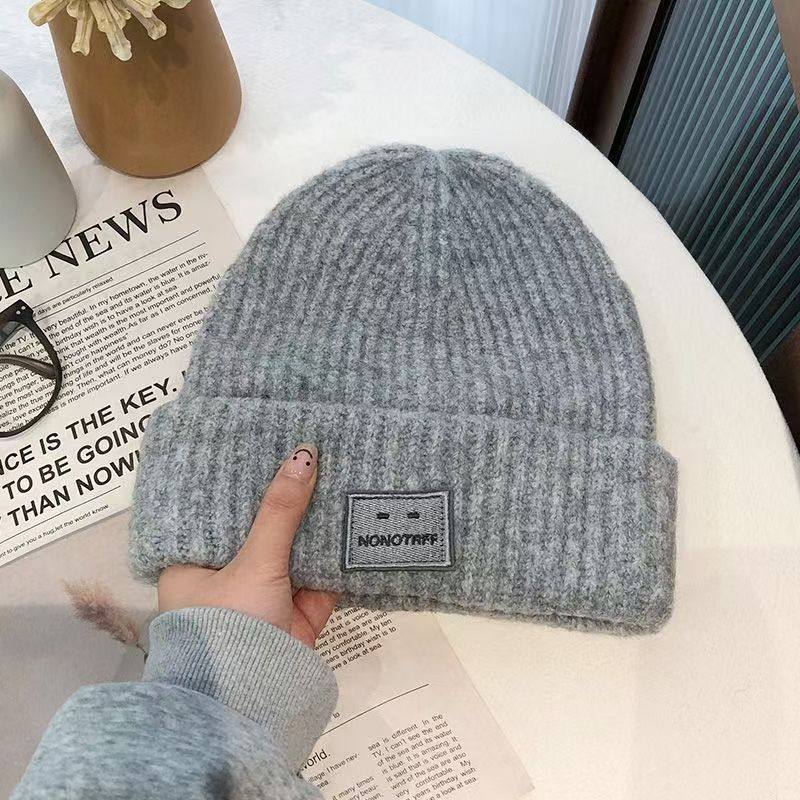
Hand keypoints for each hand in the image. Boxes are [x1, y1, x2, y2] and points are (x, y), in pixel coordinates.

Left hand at [158, 443, 336, 647]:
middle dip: (285, 499)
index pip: (218, 512)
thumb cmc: (231, 624)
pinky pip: (319, 576)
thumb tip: (304, 454)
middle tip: (306, 452)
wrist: (253, 700)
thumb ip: (280, 511)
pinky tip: (352, 518)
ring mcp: (265, 595)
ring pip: (292, 551)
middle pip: (261, 529)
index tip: (264, 446)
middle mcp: (228, 578)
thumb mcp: (254, 562)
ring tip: (334, 474)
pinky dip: (335, 554)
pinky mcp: (298, 613)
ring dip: (313, 524)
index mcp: (195, 565)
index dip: (243, 482)